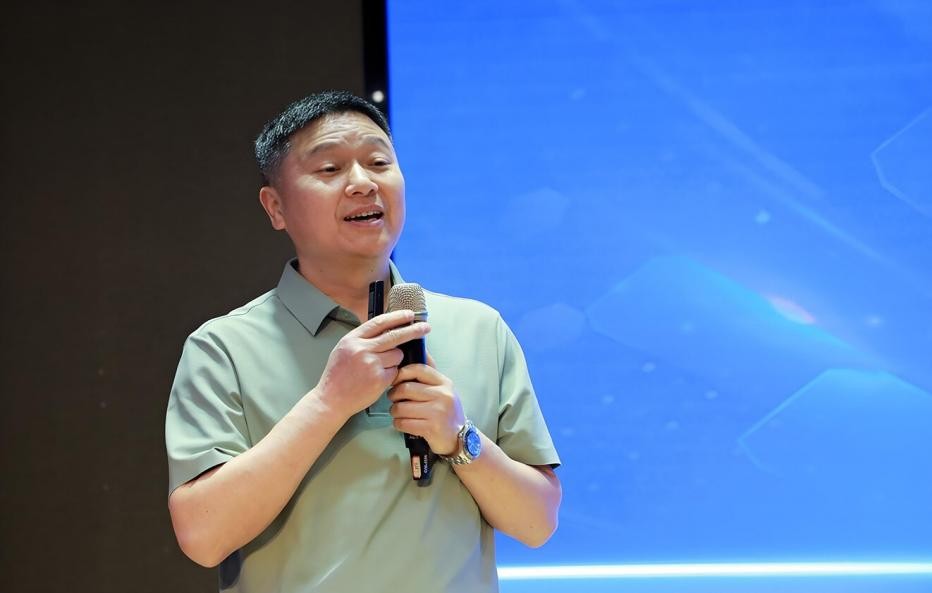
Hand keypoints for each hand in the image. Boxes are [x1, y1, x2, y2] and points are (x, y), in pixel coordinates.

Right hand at [313, 310, 430, 419]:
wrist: (331, 399)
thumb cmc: (337, 376)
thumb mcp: (344, 349)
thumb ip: (362, 339)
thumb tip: (385, 329)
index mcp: (353, 339)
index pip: (379, 322)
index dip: (397, 317)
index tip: (409, 314)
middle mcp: (362, 349)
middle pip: (395, 335)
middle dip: (413, 330)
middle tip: (425, 327)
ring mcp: (371, 364)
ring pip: (397, 354)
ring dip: (396, 359)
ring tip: (380, 367)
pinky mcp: (379, 379)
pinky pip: (395, 371)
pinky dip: (392, 374)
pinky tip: (379, 378)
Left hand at [388, 354, 464, 455]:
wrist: (460, 438)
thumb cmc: (446, 412)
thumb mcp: (443, 389)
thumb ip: (429, 374)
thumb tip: (419, 348)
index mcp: (444, 382)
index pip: (418, 369)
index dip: (401, 373)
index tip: (396, 380)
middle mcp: (443, 395)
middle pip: (405, 388)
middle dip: (394, 395)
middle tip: (394, 399)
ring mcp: (437, 412)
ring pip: (401, 407)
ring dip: (395, 412)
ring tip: (399, 413)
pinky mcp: (431, 428)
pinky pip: (403, 423)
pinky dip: (399, 424)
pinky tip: (404, 423)